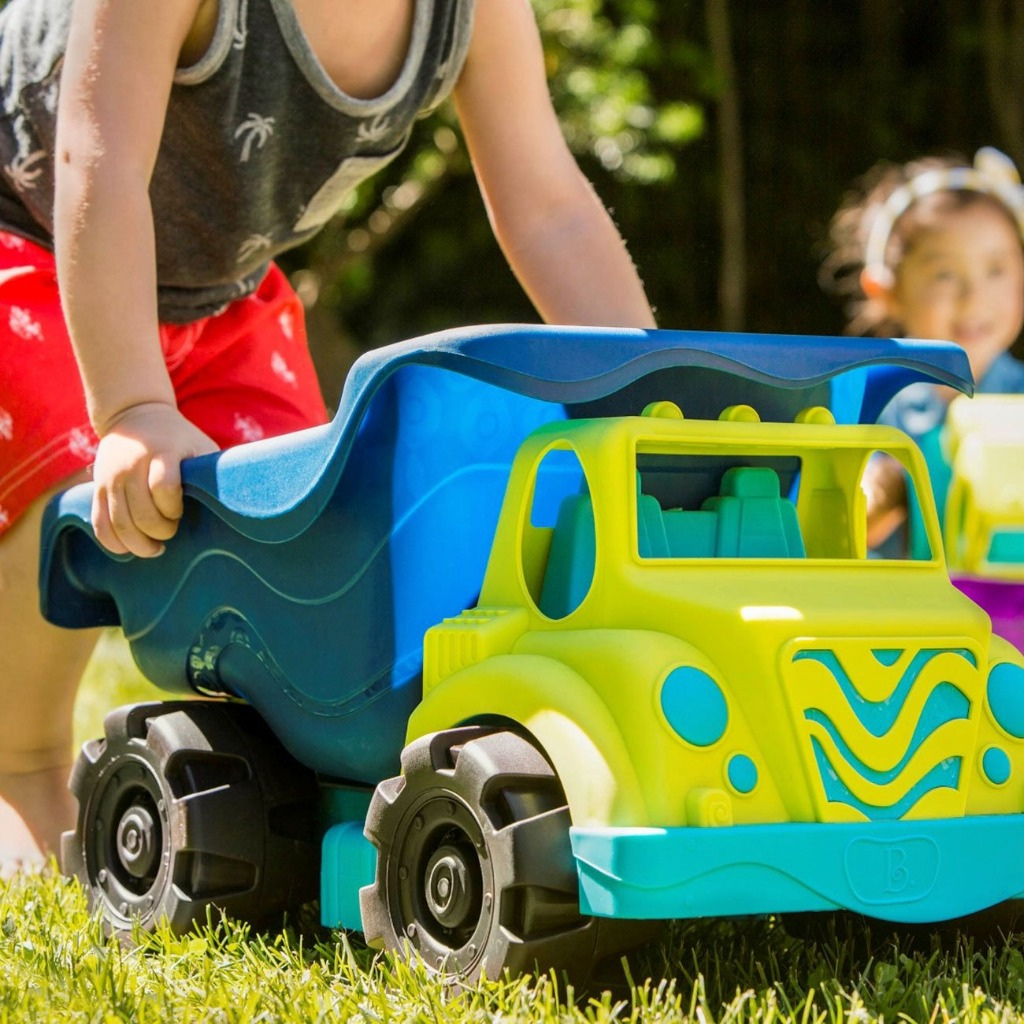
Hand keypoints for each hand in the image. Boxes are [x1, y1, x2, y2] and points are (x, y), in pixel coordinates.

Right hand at [90, 402, 218, 556]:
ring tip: (154, 548)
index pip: (163, 488)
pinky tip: (128, 549)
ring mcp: (110, 476)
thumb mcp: (200, 445)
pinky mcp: (96, 486)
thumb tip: (242, 500)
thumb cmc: (179, 438)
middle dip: (159, 531)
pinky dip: (113, 543)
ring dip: (138, 544)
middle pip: (140, 513)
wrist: (134, 413)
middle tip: (171, 532)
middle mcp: (131, 464)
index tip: (180, 510)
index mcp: (161, 452)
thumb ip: (212, 470)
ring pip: (118, 523)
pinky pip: (99, 523)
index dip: (173, 508)